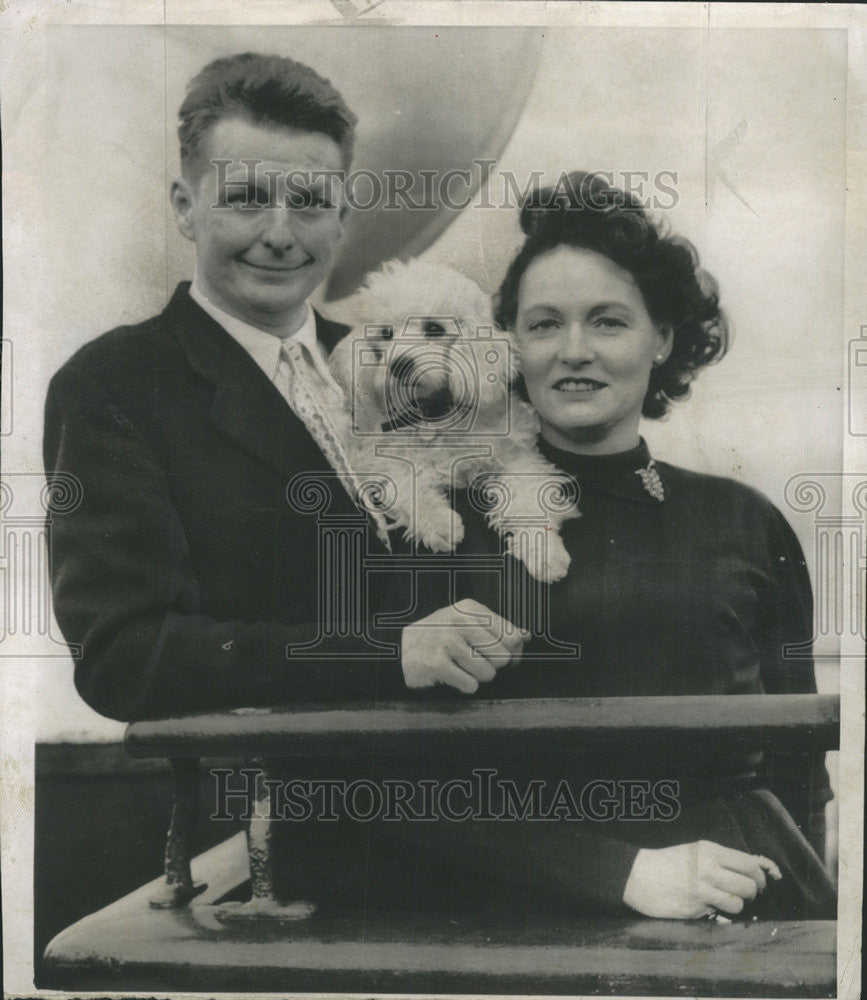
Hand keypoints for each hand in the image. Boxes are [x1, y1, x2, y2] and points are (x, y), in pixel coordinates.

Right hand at [401, 599, 526, 693]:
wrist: (400, 649)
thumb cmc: (441, 637)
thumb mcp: (467, 622)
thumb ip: (498, 628)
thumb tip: (526, 637)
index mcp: (470, 609)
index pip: (512, 635)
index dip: (512, 652)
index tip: (500, 655)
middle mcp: (459, 621)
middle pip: (503, 656)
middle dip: (493, 666)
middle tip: (476, 661)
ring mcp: (447, 641)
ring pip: (488, 673)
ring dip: (478, 677)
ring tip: (462, 668)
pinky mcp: (437, 663)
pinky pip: (470, 685)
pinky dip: (464, 686)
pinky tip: (452, 675)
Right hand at [622, 840, 782, 918]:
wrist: (638, 875)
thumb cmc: (667, 861)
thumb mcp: (695, 851)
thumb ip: (720, 859)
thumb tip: (753, 870)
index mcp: (709, 851)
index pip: (750, 864)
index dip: (760, 876)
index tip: (759, 882)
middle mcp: (708, 869)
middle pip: (749, 885)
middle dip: (752, 893)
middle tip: (746, 893)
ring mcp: (702, 890)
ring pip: (738, 903)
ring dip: (736, 905)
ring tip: (726, 900)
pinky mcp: (694, 909)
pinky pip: (720, 915)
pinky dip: (719, 913)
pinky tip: (708, 906)